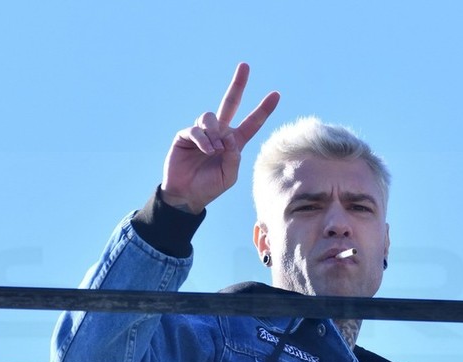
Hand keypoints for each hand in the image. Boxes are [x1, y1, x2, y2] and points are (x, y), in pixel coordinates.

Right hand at [160, 63, 279, 213]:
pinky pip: (197, 129)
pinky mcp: (186, 135)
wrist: (187, 194)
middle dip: (238, 84)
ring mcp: (202, 132)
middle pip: (230, 102)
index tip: (276, 94)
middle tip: (245, 65)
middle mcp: (220, 133)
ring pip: (211, 117)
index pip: (252, 122)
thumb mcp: (229, 175)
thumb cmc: (210, 187)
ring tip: (214, 150)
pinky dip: (204, 139)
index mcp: (234, 143)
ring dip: (215, 133)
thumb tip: (230, 136)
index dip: (263, 109)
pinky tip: (206, 150)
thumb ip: (234, 157)